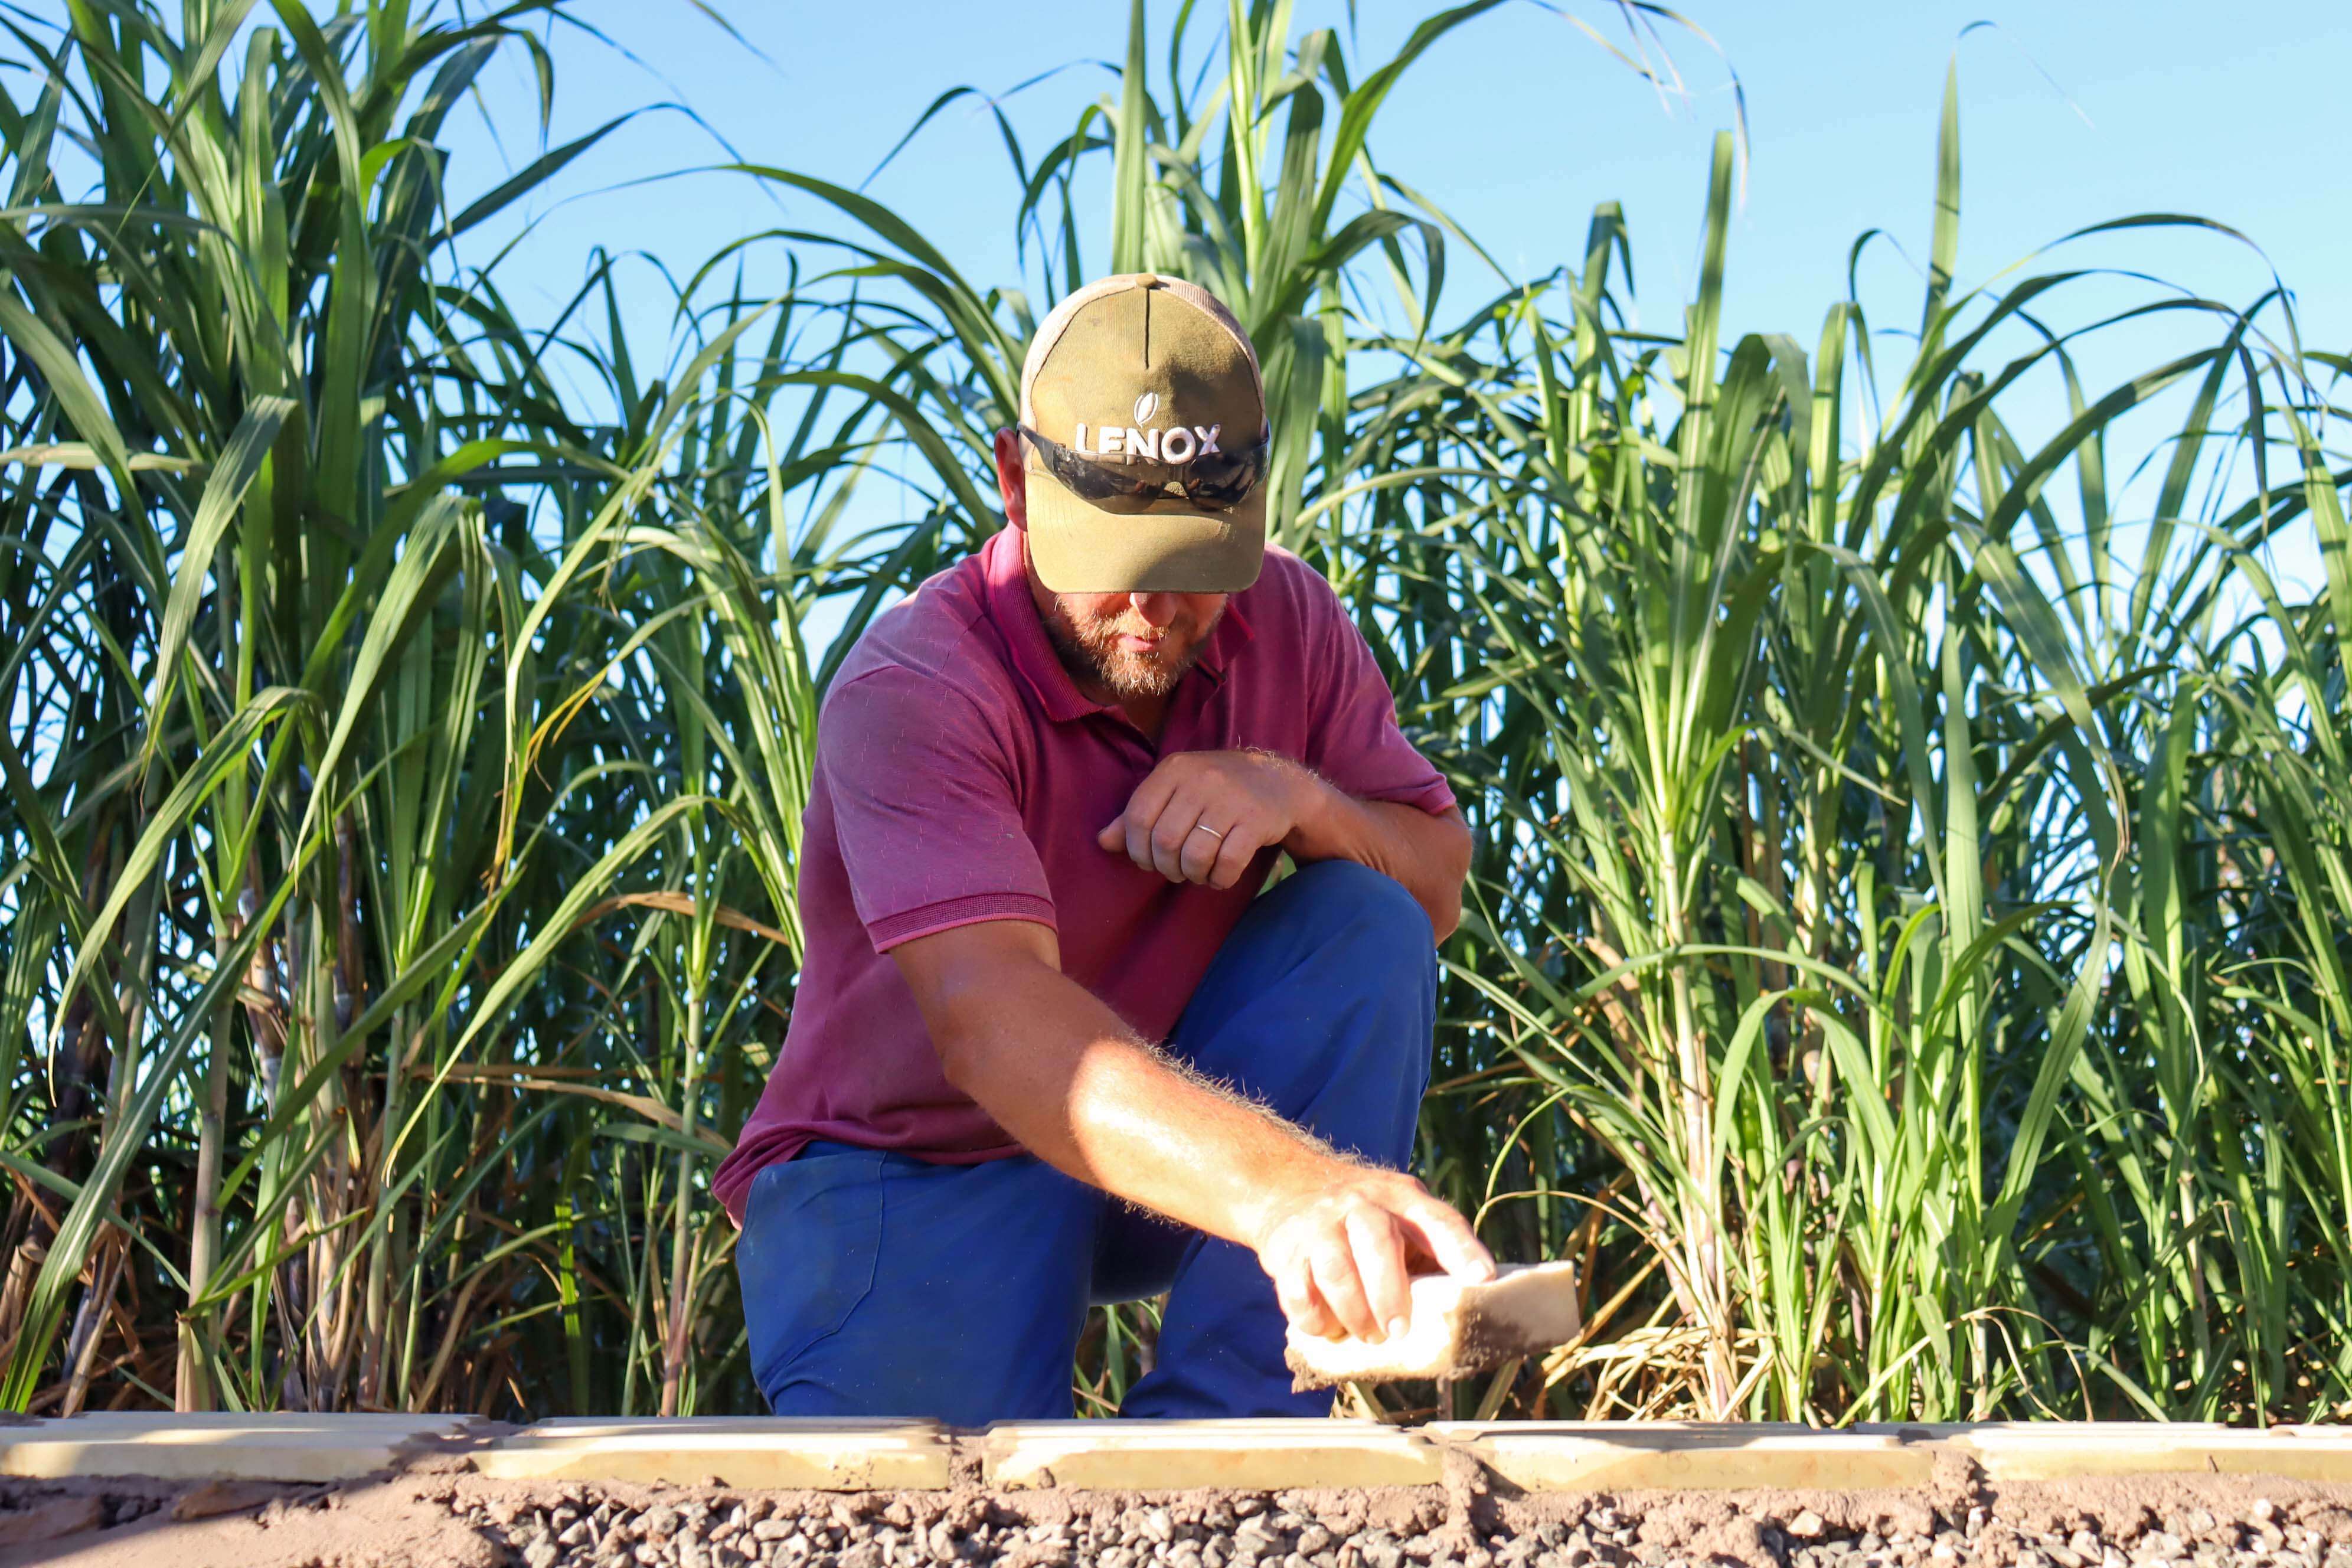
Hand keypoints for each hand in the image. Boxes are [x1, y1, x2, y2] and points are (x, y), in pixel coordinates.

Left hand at [1096, 749, 1321, 887]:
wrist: (1280, 783)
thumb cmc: (1216, 792)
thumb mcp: (1176, 792)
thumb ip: (1138, 815)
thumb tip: (1103, 841)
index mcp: (1175, 769)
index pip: (1137, 816)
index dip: (1137, 848)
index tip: (1149, 860)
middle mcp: (1202, 779)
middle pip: (1165, 841)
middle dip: (1166, 867)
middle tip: (1177, 870)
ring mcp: (1231, 799)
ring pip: (1195, 855)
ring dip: (1193, 875)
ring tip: (1199, 872)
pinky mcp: (1257, 820)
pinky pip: (1228, 863)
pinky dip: (1220, 879)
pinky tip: (1221, 875)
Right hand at [1247, 1166, 1494, 1342]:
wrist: (1287, 1186)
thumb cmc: (1363, 1220)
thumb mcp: (1400, 1218)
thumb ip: (1428, 1253)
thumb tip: (1466, 1314)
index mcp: (1402, 1198)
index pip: (1438, 1219)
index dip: (1462, 1248)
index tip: (1482, 1278)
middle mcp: (1360, 1204)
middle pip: (1377, 1241)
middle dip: (1390, 1293)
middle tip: (1400, 1332)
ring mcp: (1318, 1225)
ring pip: (1335, 1270)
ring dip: (1355, 1313)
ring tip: (1369, 1335)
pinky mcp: (1284, 1252)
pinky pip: (1298, 1292)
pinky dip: (1316, 1320)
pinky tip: (1330, 1328)